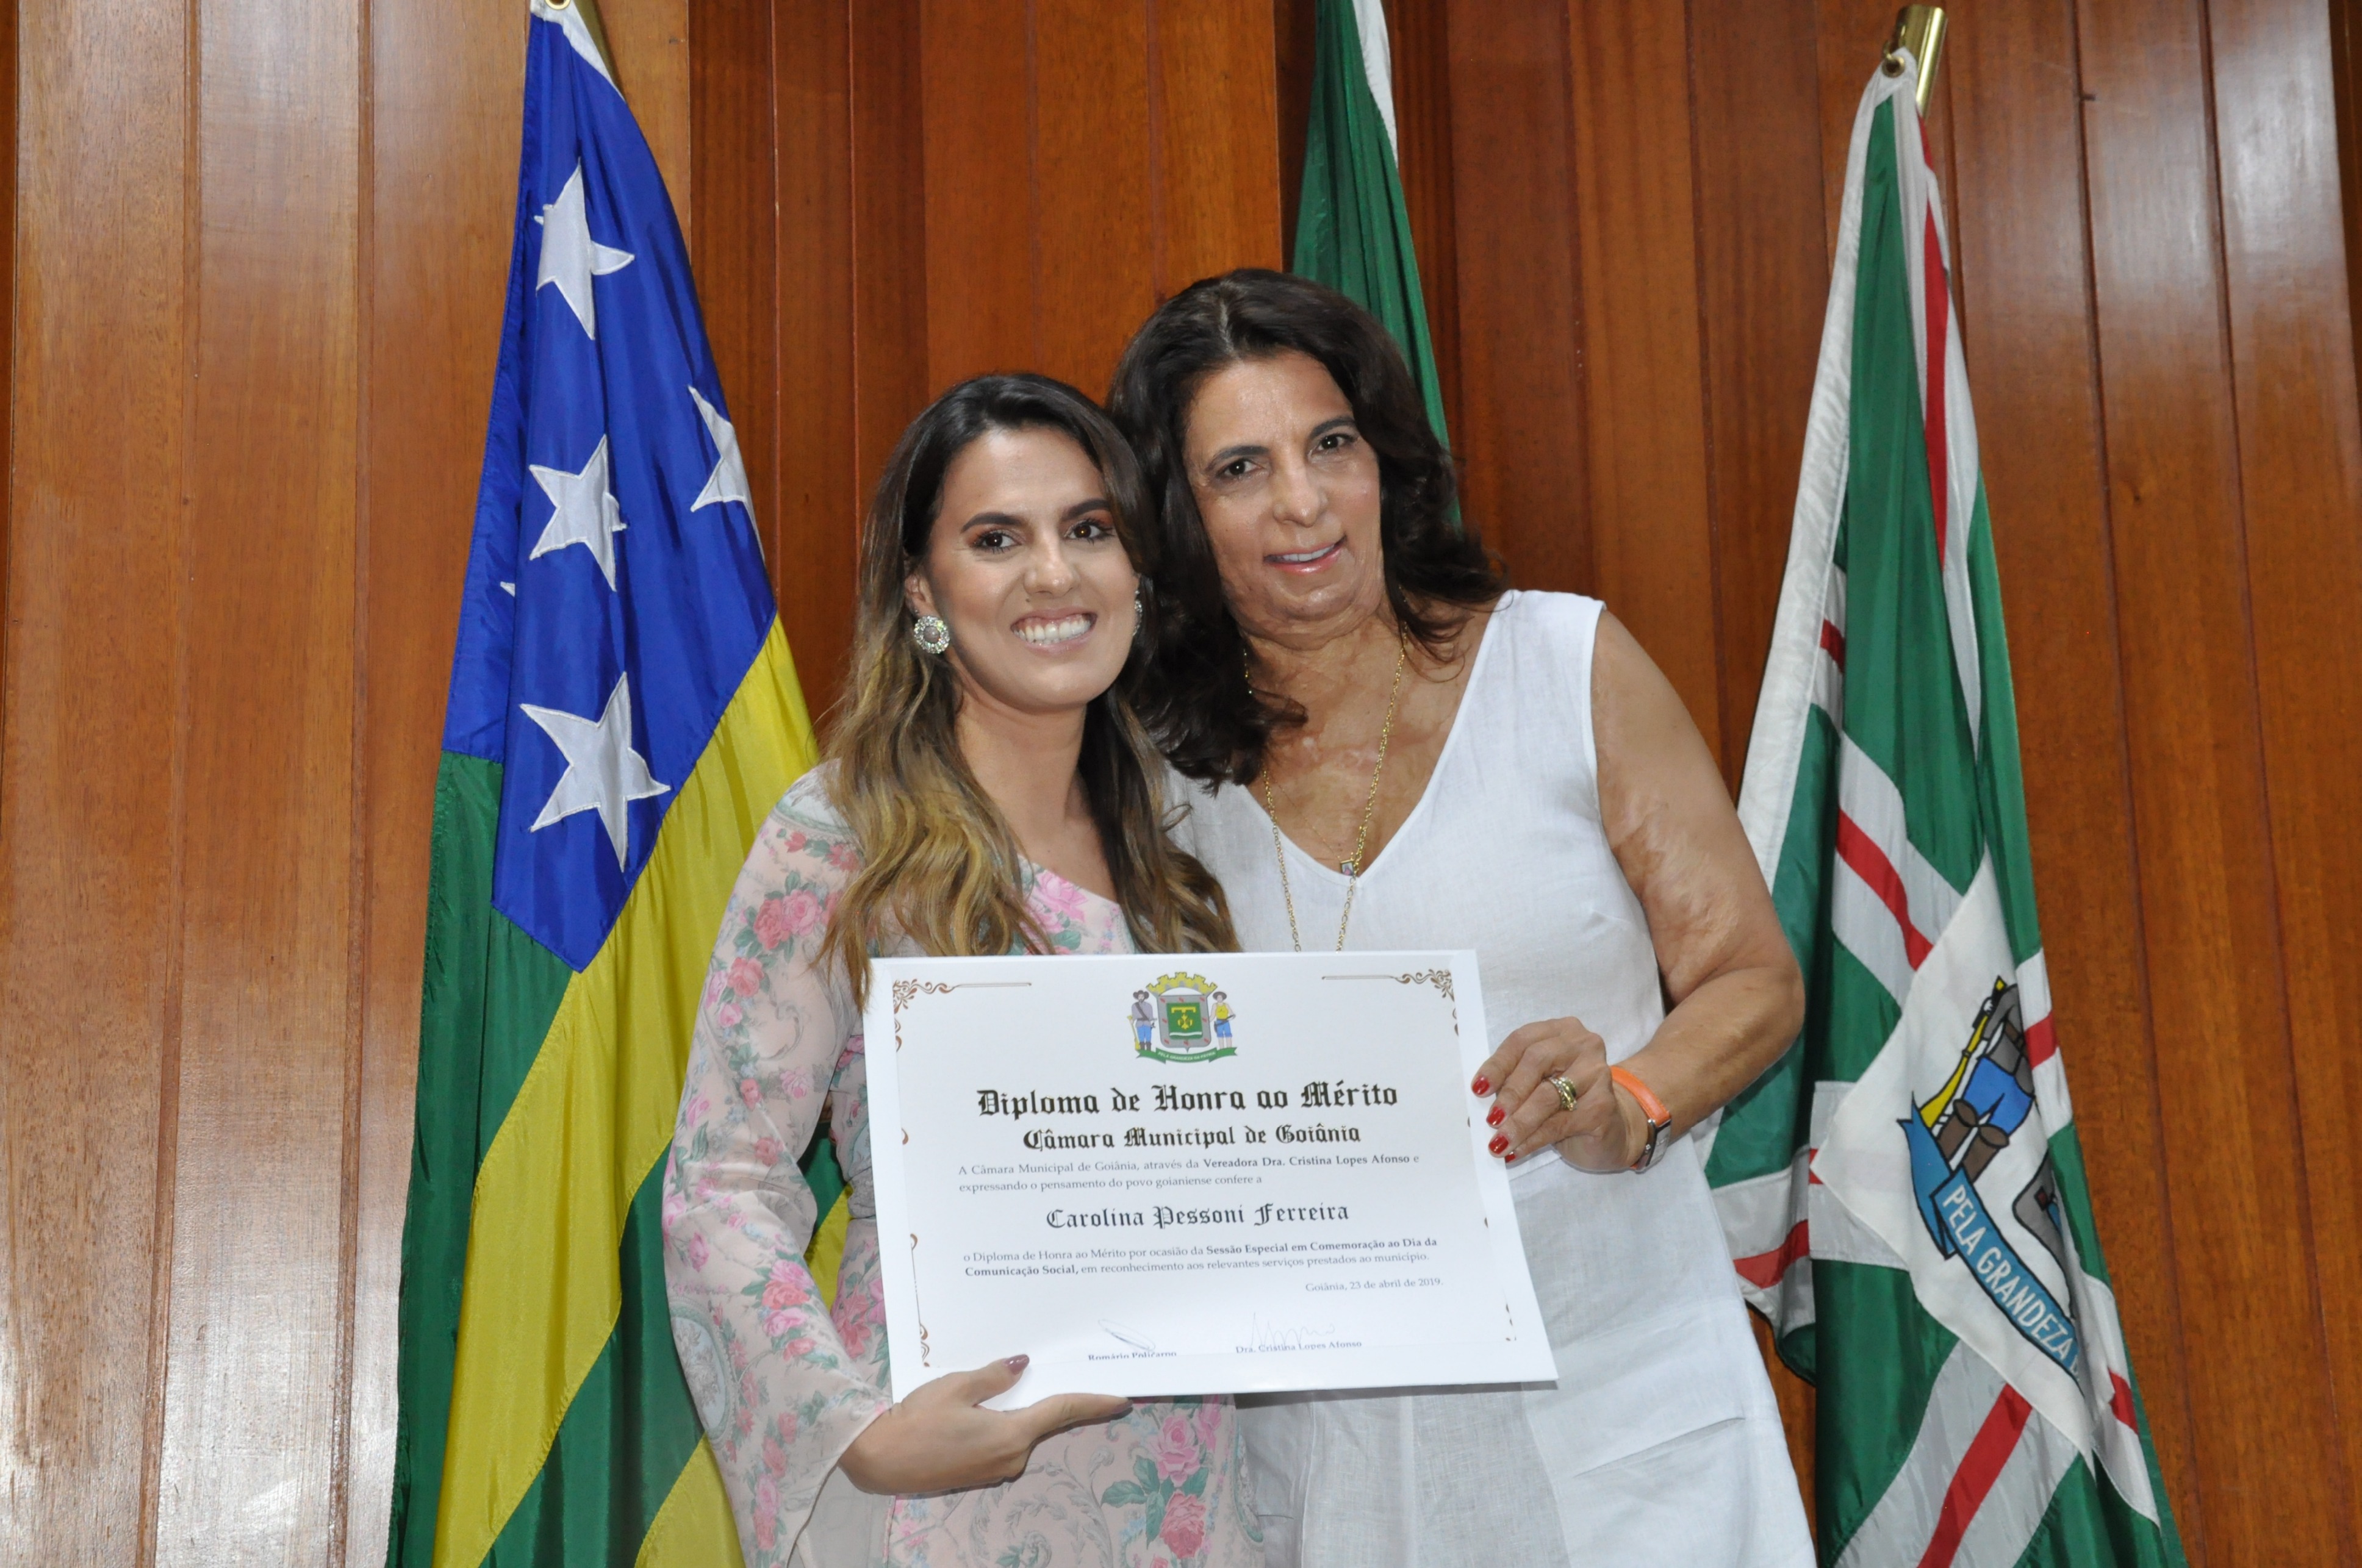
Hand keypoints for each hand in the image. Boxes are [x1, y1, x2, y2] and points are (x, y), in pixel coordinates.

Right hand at [837, 1356, 1129, 1494]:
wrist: (879, 1460)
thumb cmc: (916, 1420)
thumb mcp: (956, 1386)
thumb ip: (994, 1376)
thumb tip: (1022, 1364)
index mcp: (1011, 1435)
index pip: (1063, 1412)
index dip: (1094, 1403)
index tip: (1122, 1399)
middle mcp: (1010, 1458)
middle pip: (1042, 1421)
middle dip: (1052, 1398)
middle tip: (1061, 1370)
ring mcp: (995, 1470)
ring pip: (1020, 1431)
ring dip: (1020, 1410)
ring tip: (1009, 1381)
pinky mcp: (979, 1473)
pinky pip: (1003, 1442)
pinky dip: (1003, 1422)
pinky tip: (986, 1407)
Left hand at [1472, 1017, 1645, 1172]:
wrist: (1612, 1128)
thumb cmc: (1567, 1101)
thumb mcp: (1539, 1083)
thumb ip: (1515, 1080)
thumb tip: (1481, 1096)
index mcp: (1561, 1031)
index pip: (1522, 1040)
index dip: (1497, 1064)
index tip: (1478, 1089)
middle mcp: (1583, 1045)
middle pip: (1536, 1061)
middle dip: (1510, 1092)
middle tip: (1491, 1118)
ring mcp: (1597, 1074)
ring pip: (1548, 1096)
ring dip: (1518, 1121)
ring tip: (1499, 1141)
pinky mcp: (1603, 1106)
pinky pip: (1559, 1123)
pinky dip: (1533, 1138)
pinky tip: (1517, 1151)